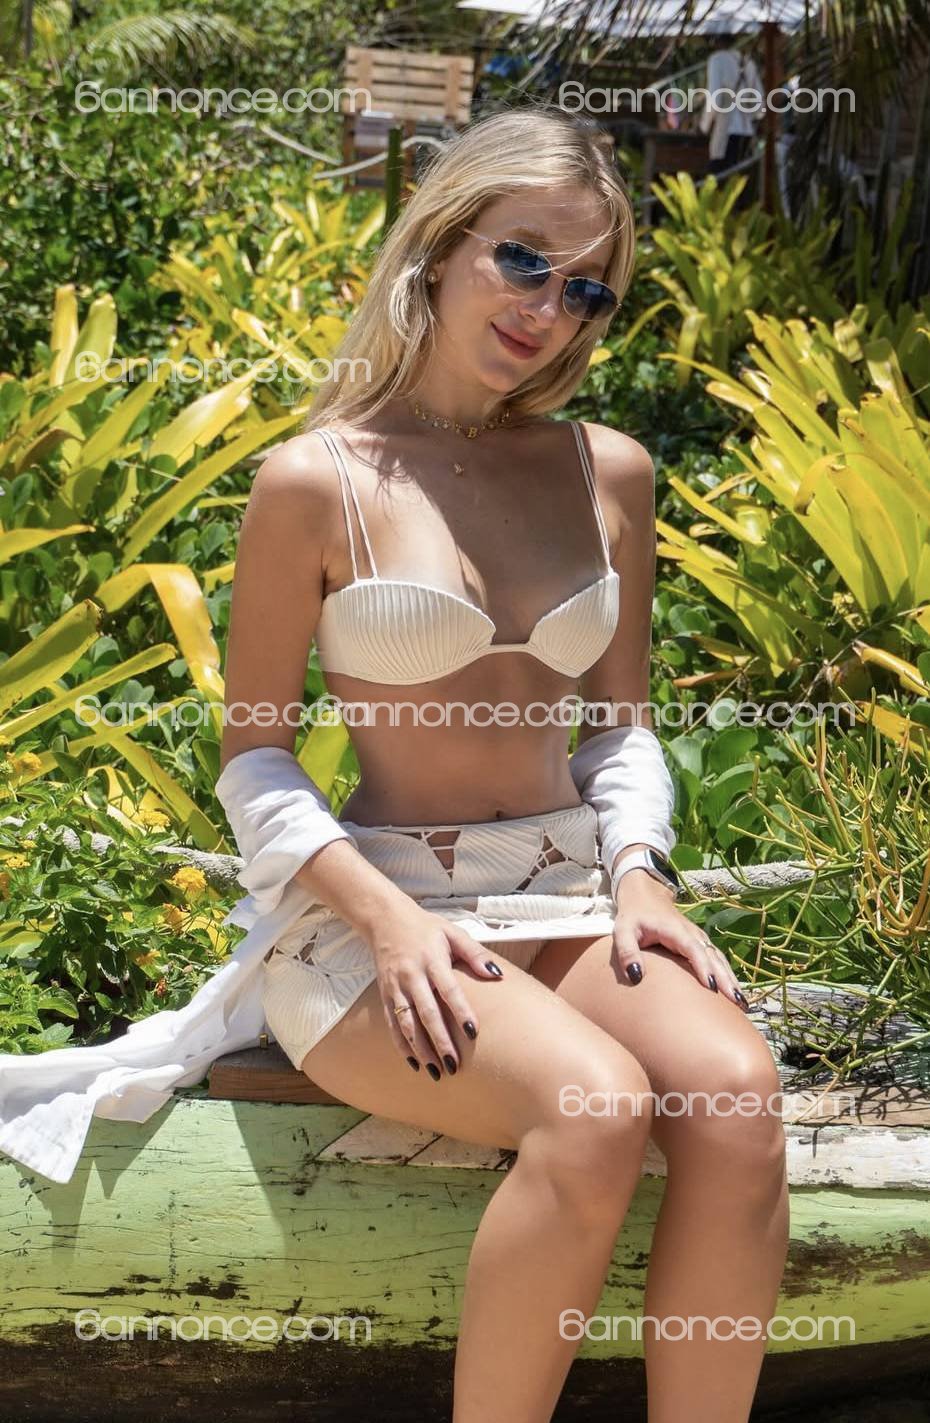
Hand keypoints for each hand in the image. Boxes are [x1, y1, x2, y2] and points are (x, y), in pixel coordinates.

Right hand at [367, 903, 504, 1076]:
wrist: (385, 920)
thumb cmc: (426, 928)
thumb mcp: (452, 932)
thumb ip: (474, 953)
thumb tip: (497, 973)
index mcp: (431, 959)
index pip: (448, 989)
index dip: (460, 1011)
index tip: (473, 1033)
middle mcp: (411, 975)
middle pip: (426, 1013)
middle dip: (440, 1041)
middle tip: (454, 1066)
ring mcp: (395, 987)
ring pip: (406, 1023)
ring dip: (420, 1050)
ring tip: (436, 1072)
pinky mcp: (384, 994)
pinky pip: (392, 1024)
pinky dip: (402, 1045)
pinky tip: (414, 1064)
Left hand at [611, 870, 750, 1011]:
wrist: (646, 896)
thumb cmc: (633, 916)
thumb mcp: (622, 931)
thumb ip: (626, 951)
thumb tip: (636, 977)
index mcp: (674, 929)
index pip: (693, 948)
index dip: (703, 966)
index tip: (712, 987)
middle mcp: (692, 933)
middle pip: (713, 956)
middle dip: (725, 979)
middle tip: (736, 1002)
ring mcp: (699, 938)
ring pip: (719, 959)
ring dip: (731, 979)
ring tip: (742, 1003)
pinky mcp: (701, 944)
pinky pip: (717, 960)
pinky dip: (727, 975)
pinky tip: (734, 993)